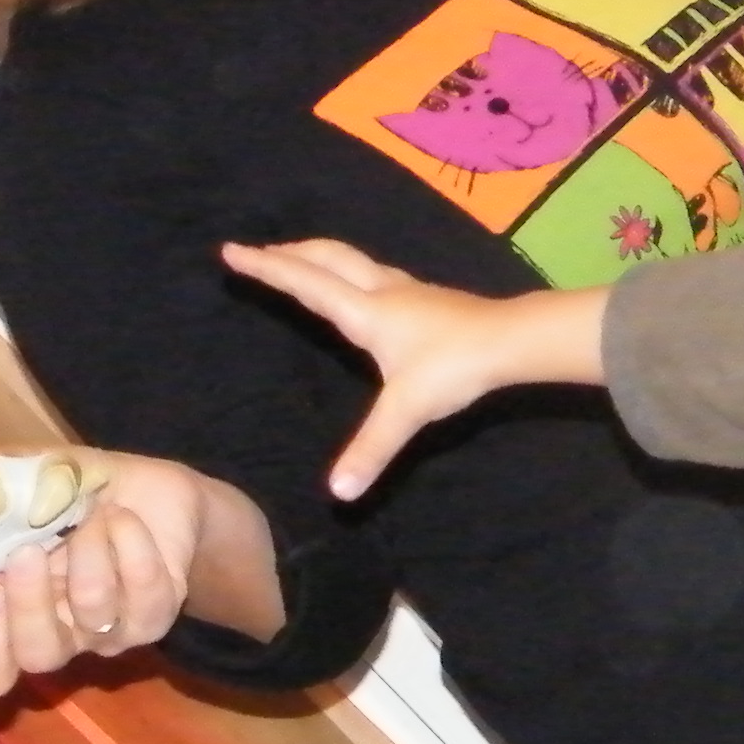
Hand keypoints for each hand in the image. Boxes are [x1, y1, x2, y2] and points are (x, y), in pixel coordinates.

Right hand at [0, 451, 207, 697]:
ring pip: (93, 612)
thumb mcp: (20, 477)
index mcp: (17, 613)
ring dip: (90, 549)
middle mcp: (65, 634)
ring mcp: (113, 631)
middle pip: (39, 656)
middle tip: (29, 550)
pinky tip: (126, 519)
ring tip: (96, 513)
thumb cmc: (74, 491)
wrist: (154, 489)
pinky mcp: (157, 614)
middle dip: (30, 603)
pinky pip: (143, 590)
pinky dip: (132, 542)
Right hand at [222, 239, 607, 497]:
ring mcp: (407, 291)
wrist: (512, 341)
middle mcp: (382, 292)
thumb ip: (370, 450)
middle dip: (289, 253)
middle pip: (327, 258)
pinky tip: (362, 290)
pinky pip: (375, 275)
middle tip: (258, 252)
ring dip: (320, 257)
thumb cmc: (454, 367)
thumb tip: (338, 492)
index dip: (266, 268)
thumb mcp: (407, 412)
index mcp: (366, 311)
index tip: (232, 251)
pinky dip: (350, 272)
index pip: (305, 284)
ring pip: (353, 261)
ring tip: (301, 262)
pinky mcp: (426, 299)